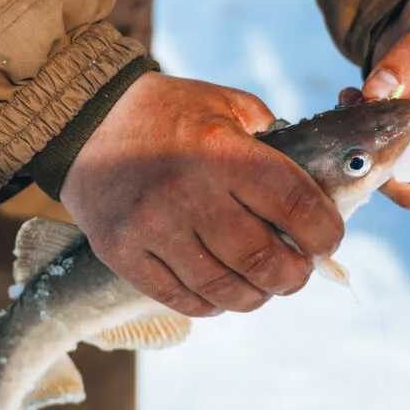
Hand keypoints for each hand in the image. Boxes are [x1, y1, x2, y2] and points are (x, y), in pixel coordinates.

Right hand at [60, 72, 343, 316]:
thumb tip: (313, 187)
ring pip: (224, 290)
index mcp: (221, 151)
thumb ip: (270, 139)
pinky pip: (180, 298)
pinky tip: (221, 294)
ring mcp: (151, 228)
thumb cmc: (165, 113)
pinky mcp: (122, 253)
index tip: (327, 240)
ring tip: (263, 287)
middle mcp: (188, 193)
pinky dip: (212, 305)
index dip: (324, 233)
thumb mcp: (224, 104)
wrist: (83, 121)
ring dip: (256, 296)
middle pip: (263, 260)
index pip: (295, 206)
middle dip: (294, 276)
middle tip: (297, 272)